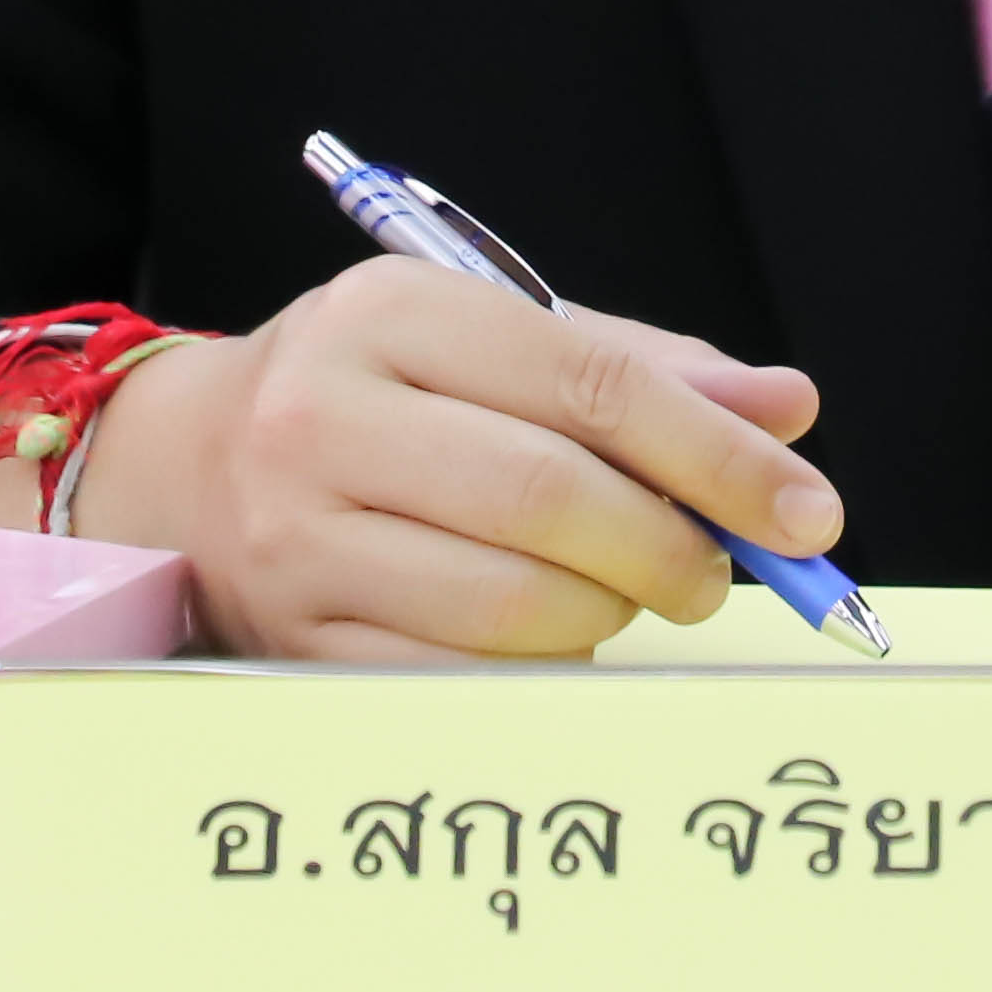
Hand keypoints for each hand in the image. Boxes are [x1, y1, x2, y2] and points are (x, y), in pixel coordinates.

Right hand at [9, 265, 843, 662]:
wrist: (185, 464)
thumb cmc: (380, 394)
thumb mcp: (496, 342)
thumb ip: (646, 372)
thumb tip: (787, 414)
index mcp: (391, 314)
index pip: (589, 383)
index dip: (717, 454)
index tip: (806, 510)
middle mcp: (323, 417)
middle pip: (550, 499)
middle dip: (672, 547)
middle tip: (722, 572)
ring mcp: (294, 537)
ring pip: (511, 604)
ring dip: (611, 611)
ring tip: (630, 591)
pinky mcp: (291, 640)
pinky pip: (458, 677)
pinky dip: (541, 664)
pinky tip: (555, 630)